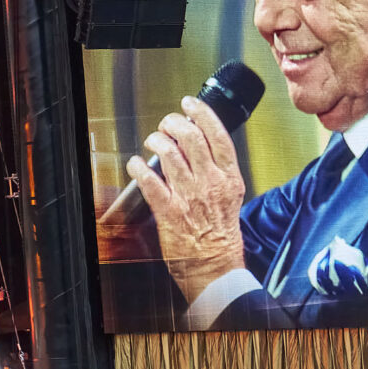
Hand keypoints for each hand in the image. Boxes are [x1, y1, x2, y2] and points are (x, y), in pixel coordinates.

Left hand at [127, 94, 249, 300]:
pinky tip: (136, 164)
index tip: (190, 103)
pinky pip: (150, 181)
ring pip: (170, 154)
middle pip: (191, 138)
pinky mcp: (169, 211)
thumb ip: (218, 169)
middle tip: (166, 124)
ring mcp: (190, 196)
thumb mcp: (231, 194)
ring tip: (153, 141)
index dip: (202, 114)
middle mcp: (210, 183)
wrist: (215, 264)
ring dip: (156, 141)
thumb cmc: (220, 232)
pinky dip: (139, 168)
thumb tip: (202, 143)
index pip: (218, 135)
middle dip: (173, 123)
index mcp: (229, 178)